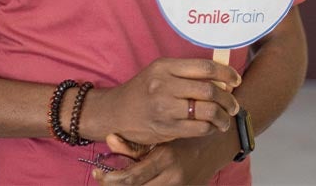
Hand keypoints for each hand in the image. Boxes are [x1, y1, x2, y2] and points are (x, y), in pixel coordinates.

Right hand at [82, 58, 240, 145]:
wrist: (116, 112)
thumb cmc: (143, 90)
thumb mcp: (160, 71)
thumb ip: (186, 72)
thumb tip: (221, 78)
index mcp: (166, 67)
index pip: (205, 67)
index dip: (226, 73)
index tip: (236, 80)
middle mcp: (165, 85)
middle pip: (209, 90)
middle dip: (228, 99)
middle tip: (234, 105)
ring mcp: (165, 108)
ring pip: (206, 111)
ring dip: (222, 116)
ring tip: (226, 118)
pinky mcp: (165, 128)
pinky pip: (198, 128)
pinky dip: (210, 128)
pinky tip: (212, 126)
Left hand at [91, 133, 229, 185]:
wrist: (219, 144)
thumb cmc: (188, 134)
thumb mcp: (162, 135)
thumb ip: (135, 144)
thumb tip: (109, 139)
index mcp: (166, 159)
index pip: (131, 178)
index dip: (110, 179)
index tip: (96, 174)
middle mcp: (173, 178)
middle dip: (118, 185)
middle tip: (102, 177)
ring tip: (120, 178)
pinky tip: (142, 181)